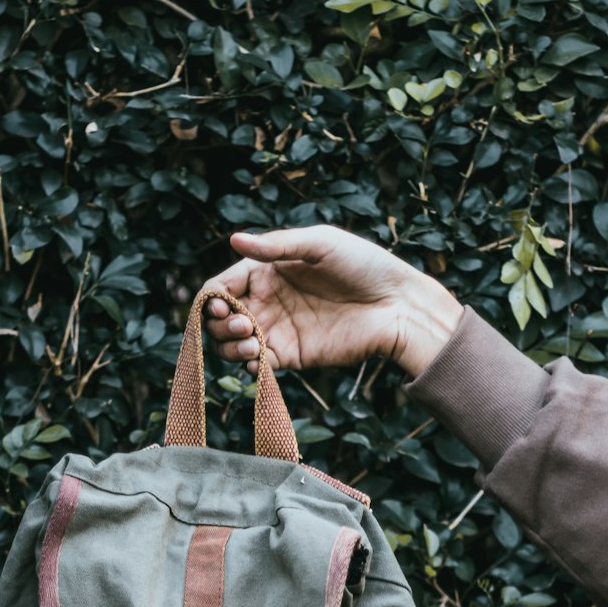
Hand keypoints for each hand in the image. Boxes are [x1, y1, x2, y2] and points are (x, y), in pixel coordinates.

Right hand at [202, 226, 461, 379]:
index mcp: (266, 271)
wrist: (396, 305)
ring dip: (230, 347)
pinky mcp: (292, 357)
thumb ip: (276, 246)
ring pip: (234, 345)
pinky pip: (259, 366)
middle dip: (220, 325)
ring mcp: (278, 330)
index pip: (222, 286)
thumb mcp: (319, 244)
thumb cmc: (362, 264)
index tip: (219, 305)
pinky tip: (256, 360)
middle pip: (221, 319)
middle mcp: (267, 301)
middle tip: (242, 325)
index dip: (212, 298)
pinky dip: (249, 367)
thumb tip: (234, 239)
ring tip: (251, 343)